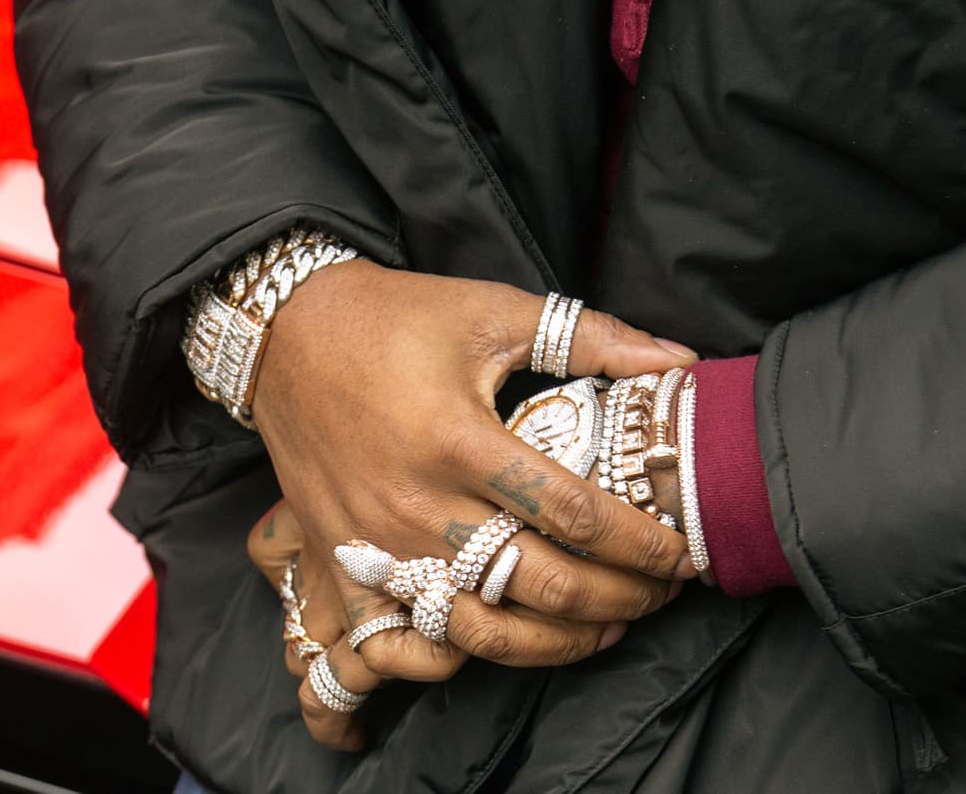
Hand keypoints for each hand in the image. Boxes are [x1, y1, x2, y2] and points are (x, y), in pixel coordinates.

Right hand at [251, 263, 697, 747]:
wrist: (284, 335)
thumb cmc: (394, 317)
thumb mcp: (492, 309)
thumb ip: (590, 336)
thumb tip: (678, 360)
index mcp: (458, 437)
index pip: (571, 511)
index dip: (639, 543)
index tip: (682, 555)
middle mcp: (417, 502)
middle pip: (538, 582)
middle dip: (617, 599)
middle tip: (659, 596)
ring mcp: (375, 543)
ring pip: (479, 628)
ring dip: (554, 643)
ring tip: (604, 628)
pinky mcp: (341, 564)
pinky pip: (400, 642)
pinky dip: (454, 656)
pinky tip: (505, 640)